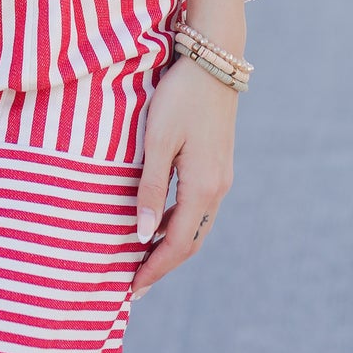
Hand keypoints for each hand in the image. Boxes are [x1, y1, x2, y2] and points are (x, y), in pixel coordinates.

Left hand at [129, 53, 236, 299]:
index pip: (176, 244)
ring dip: (171, 245)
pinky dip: (178, 224)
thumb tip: (141, 235)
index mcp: (202, 187)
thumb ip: (149, 188)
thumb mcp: (157, 141)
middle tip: (135, 286)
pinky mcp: (218, 164)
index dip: (153, 269)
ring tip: (142, 260)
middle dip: (162, 265)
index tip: (131, 290)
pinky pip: (198, 207)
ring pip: (196, 225)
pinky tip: (158, 222)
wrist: (214, 62)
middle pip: (190, 241)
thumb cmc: (179, 97)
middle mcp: (217, 188)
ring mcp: (221, 177)